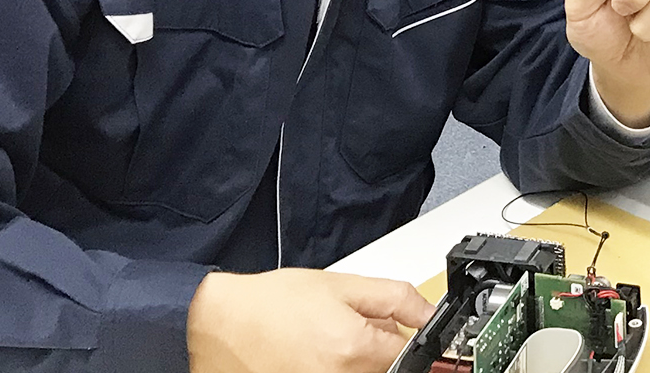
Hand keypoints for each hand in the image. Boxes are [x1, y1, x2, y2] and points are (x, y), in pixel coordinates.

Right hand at [186, 269, 431, 372]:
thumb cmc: (271, 303)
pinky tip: (317, 355)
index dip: (413, 340)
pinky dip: (336, 367)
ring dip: (358, 361)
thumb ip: (394, 297)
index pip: (410, 356)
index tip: (408, 332)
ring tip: (329, 341)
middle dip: (380, 349)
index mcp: (354, 351)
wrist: (221, 323)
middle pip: (386, 369)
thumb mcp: (342, 285)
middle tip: (356, 329)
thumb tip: (429, 313)